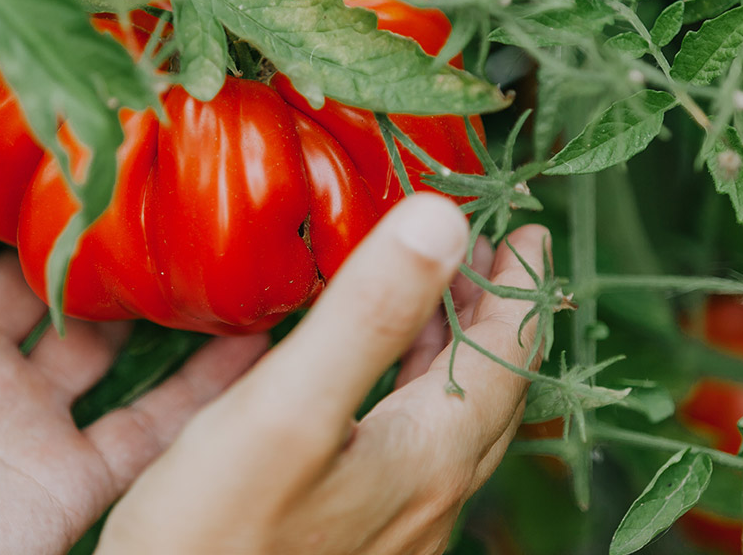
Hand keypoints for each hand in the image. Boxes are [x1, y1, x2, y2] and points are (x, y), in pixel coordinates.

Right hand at [96, 194, 547, 554]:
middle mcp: (430, 497)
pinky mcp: (352, 542)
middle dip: (490, 315)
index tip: (525, 229)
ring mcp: (395, 528)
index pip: (508, 353)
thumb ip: (367, 314)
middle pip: (487, 389)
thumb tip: (442, 219)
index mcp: (431, 456)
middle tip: (483, 255)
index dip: (519, 285)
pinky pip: (408, 452)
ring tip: (430, 305)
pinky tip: (360, 390)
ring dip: (450, 356)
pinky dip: (408, 396)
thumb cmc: (217, 540)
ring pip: (449, 424)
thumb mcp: (289, 408)